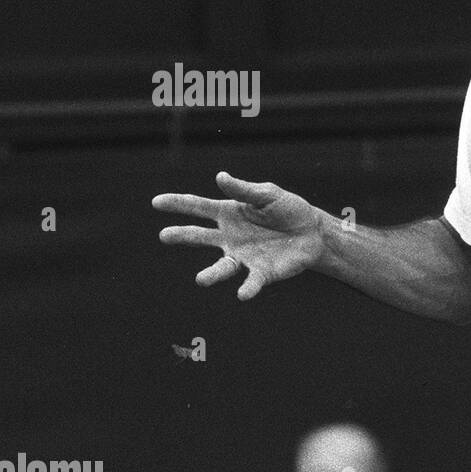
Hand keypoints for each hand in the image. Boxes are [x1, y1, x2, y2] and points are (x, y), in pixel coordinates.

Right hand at [152, 171, 325, 300]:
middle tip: (164, 235)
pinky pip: (251, 281)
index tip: (156, 202)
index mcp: (229, 214)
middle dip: (182, 236)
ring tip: (200, 280)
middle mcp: (229, 237)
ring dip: (211, 274)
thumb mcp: (268, 195)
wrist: (313, 232)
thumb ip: (244, 190)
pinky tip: (242, 294)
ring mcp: (243, 256)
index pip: (198, 207)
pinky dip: (247, 288)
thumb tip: (220, 177)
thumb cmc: (288, 210)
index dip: (177, 204)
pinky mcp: (261, 272)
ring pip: (221, 267)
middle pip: (200, 236)